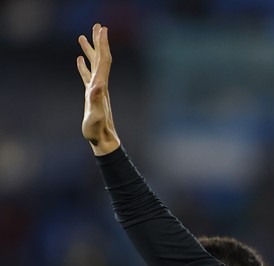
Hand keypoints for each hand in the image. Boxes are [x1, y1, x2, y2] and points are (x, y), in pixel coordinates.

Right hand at [77, 23, 119, 155]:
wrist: (103, 140)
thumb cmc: (98, 130)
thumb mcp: (96, 115)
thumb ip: (96, 101)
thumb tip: (96, 85)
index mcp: (101, 86)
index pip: (104, 61)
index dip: (103, 45)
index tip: (103, 30)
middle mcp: (101, 85)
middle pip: (101, 59)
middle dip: (99, 42)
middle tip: (97, 26)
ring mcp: (96, 89)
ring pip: (94, 65)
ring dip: (90, 50)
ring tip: (83, 36)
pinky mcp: (91, 95)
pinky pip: (87, 75)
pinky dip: (84, 65)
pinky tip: (79, 59)